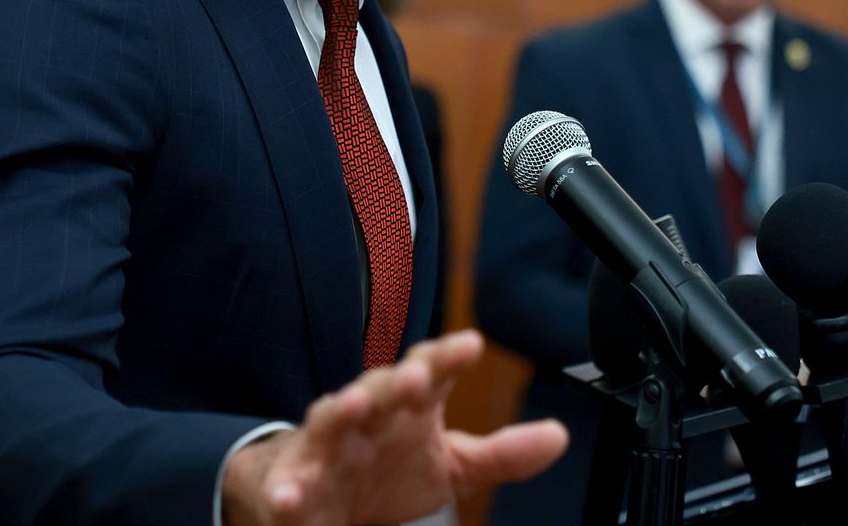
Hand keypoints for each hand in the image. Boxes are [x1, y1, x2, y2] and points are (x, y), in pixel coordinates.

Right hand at [221, 330, 567, 525]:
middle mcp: (365, 416)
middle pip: (379, 388)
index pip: (429, 372)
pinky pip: (289, 485)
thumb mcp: (450, 465)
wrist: (320, 502)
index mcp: (405, 406)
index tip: (470, 344)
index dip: (447, 357)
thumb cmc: (386, 470)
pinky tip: (293, 494)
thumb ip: (501, 453)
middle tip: (416, 378)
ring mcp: (326, 447)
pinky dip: (289, 489)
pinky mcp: (294, 483)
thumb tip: (558, 436)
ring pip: (331, 421)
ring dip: (341, 411)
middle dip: (394, 381)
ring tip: (354, 405)